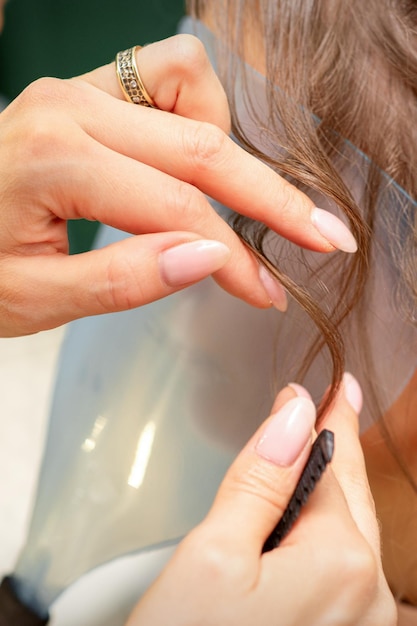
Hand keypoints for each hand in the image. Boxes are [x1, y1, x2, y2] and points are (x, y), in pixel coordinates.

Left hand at [0, 35, 355, 335]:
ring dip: (229, 148)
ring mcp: (80, 88)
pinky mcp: (88, 88)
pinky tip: (193, 162)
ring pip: (194, 90)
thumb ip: (124, 279)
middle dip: (272, 197)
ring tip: (234, 202)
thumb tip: (210, 256)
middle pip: (203, 144)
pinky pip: (167, 76)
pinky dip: (198, 115)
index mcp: (54, 160)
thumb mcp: (37, 299)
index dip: (235, 256)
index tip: (267, 293)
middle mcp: (71, 106)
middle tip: (322, 235)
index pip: (176, 209)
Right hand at [126, 375, 395, 625]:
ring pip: (350, 534)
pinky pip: (346, 571)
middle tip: (336, 404)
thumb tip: (295, 410)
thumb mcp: (213, 552)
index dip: (328, 419)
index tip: (336, 386)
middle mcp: (370, 597)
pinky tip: (309, 519)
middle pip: (350, 498)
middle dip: (338, 451)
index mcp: (342, 562)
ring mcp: (363, 625)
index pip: (335, 464)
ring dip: (331, 494)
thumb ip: (261, 477)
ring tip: (321, 449)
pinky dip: (328, 533)